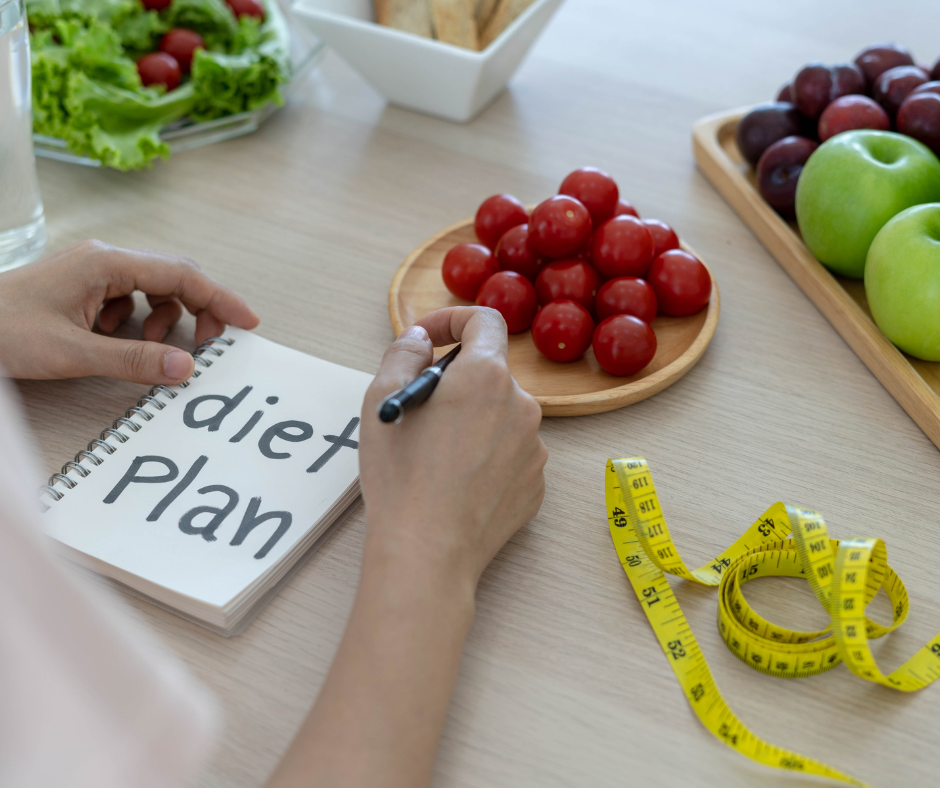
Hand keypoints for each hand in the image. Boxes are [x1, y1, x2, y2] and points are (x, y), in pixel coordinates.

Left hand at [0, 240, 258, 384]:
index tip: (247, 322)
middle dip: (198, 309)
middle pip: (174, 277)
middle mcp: (104, 261)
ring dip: (166, 318)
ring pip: (154, 290)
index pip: (181, 274)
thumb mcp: (72, 351)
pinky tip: (117, 338)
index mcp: (106, 264)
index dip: (219, 298)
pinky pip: (130, 300)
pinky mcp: (84, 289)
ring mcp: (93, 273)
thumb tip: (186, 367)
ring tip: (155, 345)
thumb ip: (134, 358)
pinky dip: (138, 321)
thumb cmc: (2, 331)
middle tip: (209, 344)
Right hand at [359, 306, 547, 590]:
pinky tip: (458, 482)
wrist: (427, 552)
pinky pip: (511, 453)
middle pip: (489, 373)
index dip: (451, 320)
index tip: (427, 340)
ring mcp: (534, 447)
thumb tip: (420, 338)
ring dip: (472, 420)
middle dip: (455, 382)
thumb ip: (403, 355)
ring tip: (436, 455)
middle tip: (421, 411)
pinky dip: (487, 456)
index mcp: (485, 376)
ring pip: (501, 415)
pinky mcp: (536, 483)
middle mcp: (522, 405)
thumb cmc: (401, 478)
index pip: (483, 321)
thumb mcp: (383, 404)